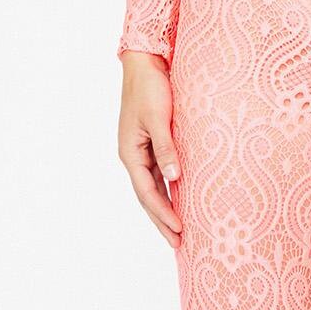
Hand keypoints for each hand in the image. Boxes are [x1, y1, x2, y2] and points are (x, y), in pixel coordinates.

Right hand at [118, 51, 183, 244]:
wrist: (145, 64)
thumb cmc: (150, 88)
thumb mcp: (158, 118)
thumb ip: (166, 148)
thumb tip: (174, 178)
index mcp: (130, 153)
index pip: (148, 193)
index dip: (163, 213)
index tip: (179, 230)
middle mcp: (133, 157)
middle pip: (148, 197)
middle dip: (162, 221)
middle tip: (179, 245)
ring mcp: (141, 152)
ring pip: (154, 189)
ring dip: (165, 210)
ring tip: (179, 232)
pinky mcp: (151, 145)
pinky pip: (159, 175)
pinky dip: (168, 192)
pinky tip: (180, 201)